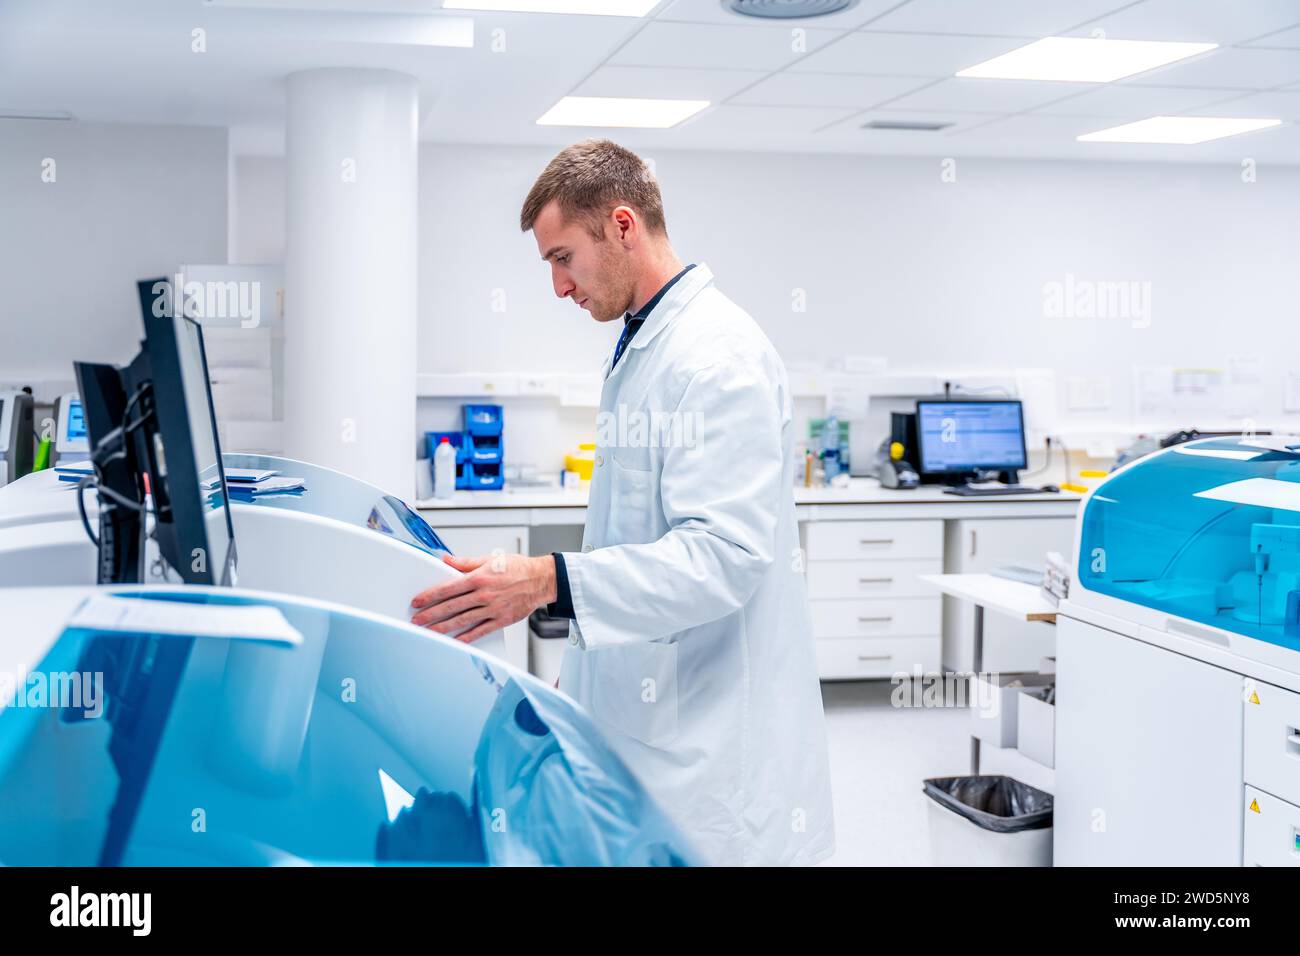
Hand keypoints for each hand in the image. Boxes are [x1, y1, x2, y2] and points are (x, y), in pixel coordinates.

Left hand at [409, 552, 556, 643]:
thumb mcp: (489, 559)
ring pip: (462, 620)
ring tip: (429, 631)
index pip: (448, 588)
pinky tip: (454, 641)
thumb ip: (465, 562)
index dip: (430, 595)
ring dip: (443, 627)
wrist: (541, 580)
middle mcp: (484, 594)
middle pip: (451, 606)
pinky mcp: (501, 620)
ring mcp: (492, 609)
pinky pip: (480, 631)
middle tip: (417, 619)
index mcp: (479, 578)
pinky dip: (467, 637)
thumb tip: (445, 559)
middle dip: (431, 614)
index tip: (418, 601)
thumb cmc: (518, 568)